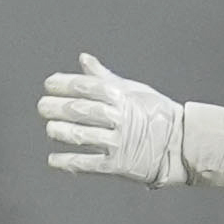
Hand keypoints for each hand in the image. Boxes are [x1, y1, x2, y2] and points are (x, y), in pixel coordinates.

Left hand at [40, 53, 190, 185]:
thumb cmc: (156, 114)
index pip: (87, 87)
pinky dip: (67, 162)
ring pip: (81, 135)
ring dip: (60, 132)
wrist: (181, 145)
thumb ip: (104, 77)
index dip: (64, 84)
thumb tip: (83, 58)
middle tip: (42, 106)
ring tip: (50, 129)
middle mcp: (119, 118)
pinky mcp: (117, 165)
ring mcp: (118, 143)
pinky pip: (86, 164)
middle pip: (80, 110)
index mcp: (123, 97)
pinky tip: (52, 160)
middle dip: (57, 107)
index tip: (49, 84)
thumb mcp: (134, 90)